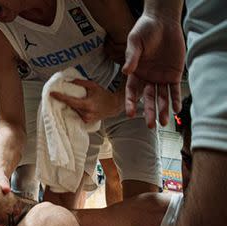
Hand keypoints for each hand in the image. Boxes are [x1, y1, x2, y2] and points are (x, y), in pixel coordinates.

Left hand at [50, 79, 123, 123]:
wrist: (113, 106)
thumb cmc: (103, 94)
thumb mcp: (93, 85)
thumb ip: (81, 82)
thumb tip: (68, 80)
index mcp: (87, 104)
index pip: (70, 101)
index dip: (60, 97)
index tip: (51, 94)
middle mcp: (86, 114)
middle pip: (70, 107)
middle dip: (64, 101)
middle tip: (57, 95)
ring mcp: (86, 119)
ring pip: (73, 111)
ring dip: (70, 106)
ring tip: (70, 100)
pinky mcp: (86, 122)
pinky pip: (76, 115)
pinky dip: (74, 110)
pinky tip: (75, 106)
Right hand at [123, 12, 184, 126]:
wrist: (163, 22)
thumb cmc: (144, 30)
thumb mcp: (134, 41)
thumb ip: (131, 57)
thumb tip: (125, 72)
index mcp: (135, 73)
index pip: (131, 91)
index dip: (130, 103)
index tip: (130, 114)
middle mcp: (147, 78)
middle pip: (147, 98)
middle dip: (148, 112)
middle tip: (150, 126)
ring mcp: (161, 77)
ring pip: (161, 97)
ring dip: (162, 109)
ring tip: (163, 122)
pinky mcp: (174, 74)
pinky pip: (174, 89)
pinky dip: (175, 99)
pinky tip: (176, 109)